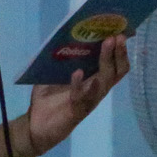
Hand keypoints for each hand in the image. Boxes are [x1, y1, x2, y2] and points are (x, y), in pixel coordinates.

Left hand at [25, 35, 129, 151]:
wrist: (35, 125)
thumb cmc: (48, 98)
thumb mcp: (55, 73)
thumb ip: (63, 59)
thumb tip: (67, 34)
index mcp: (94, 80)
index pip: (115, 65)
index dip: (120, 50)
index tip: (121, 31)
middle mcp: (96, 90)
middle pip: (116, 72)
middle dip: (118, 53)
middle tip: (116, 36)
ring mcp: (88, 101)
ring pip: (104, 82)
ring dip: (105, 62)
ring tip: (105, 44)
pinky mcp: (76, 112)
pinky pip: (82, 98)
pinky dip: (79, 85)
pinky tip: (78, 73)